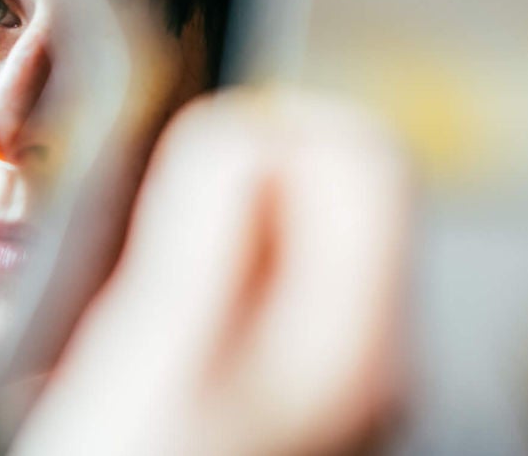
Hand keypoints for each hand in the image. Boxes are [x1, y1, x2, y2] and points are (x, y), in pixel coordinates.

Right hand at [14, 88, 409, 455]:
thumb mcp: (158, 347)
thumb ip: (211, 225)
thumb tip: (245, 133)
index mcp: (354, 341)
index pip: (367, 161)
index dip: (281, 131)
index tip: (199, 164)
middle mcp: (370, 358)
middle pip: (344, 196)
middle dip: (253, 179)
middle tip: (170, 225)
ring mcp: (343, 381)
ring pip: (303, 239)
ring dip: (225, 229)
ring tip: (156, 290)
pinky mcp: (305, 396)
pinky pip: (275, 289)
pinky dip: (219, 276)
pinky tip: (163, 327)